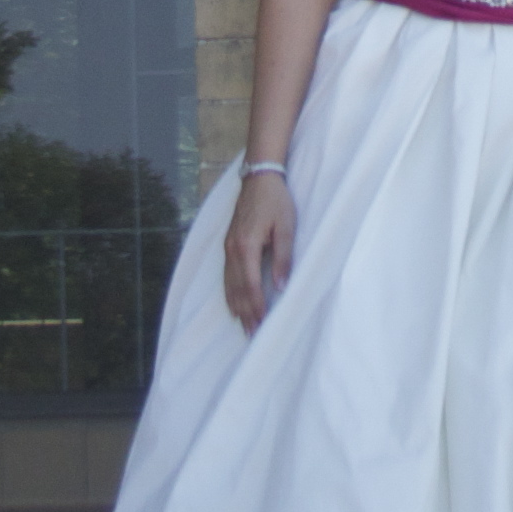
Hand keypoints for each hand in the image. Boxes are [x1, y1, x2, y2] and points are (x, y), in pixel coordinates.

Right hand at [224, 168, 293, 329]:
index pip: (250, 285)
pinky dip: (229, 292)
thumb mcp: (286, 227)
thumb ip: (283, 257)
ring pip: (228, 284)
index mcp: (247, 247)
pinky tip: (233, 302)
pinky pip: (226, 275)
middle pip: (237, 289)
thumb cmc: (276, 201)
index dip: (256, 307)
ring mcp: (228, 247)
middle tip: (252, 334)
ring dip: (236, 306)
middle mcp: (233, 250)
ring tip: (242, 325)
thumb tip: (280, 286)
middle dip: (245, 313)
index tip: (262, 325)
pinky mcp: (229, 244)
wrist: (259, 177)